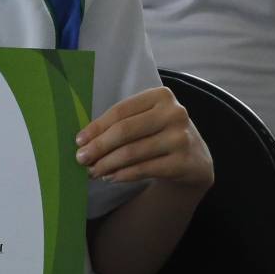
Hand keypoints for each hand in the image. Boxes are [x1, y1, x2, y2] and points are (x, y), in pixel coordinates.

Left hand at [75, 86, 213, 188]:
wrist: (195, 160)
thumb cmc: (161, 136)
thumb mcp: (148, 120)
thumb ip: (122, 124)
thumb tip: (84, 141)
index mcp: (162, 96)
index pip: (121, 111)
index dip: (96, 127)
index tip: (79, 141)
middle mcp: (175, 113)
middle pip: (125, 130)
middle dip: (98, 147)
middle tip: (81, 159)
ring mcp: (181, 138)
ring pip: (132, 152)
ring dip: (106, 164)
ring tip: (93, 172)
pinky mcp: (183, 161)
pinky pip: (144, 169)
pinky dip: (123, 175)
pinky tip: (111, 177)